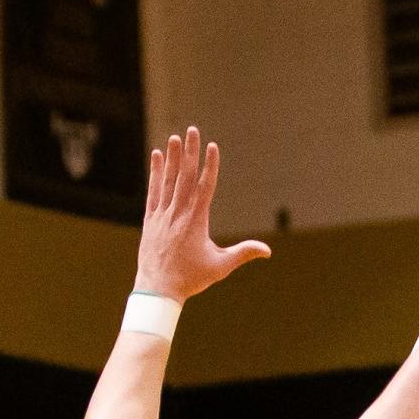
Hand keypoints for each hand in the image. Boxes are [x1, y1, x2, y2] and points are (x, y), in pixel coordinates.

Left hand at [133, 128, 270, 303]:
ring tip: (175, 137)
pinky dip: (156, 173)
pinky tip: (157, 156)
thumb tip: (268, 250)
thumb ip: (243, 254)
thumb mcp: (220, 267)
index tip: (212, 147)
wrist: (158, 288)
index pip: (205, 187)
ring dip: (172, 158)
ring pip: (168, 180)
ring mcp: (162, 214)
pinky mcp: (151, 219)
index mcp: (196, 222)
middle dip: (190, 152)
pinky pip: (154, 191)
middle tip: (192, 130)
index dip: (209, 166)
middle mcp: (178, 213)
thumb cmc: (191, 279)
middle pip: (185, 177)